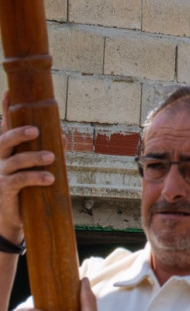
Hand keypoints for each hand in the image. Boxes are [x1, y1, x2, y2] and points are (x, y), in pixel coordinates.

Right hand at [0, 94, 54, 243]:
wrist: (13, 217)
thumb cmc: (28, 185)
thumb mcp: (38, 166)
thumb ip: (48, 150)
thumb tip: (62, 137)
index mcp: (7, 148)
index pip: (4, 126)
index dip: (5, 109)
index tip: (8, 93)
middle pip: (4, 139)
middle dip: (18, 133)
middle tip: (35, 130)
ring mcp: (0, 173)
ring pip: (14, 160)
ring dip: (34, 157)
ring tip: (51, 157)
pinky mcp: (4, 189)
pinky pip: (19, 180)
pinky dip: (36, 177)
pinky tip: (50, 178)